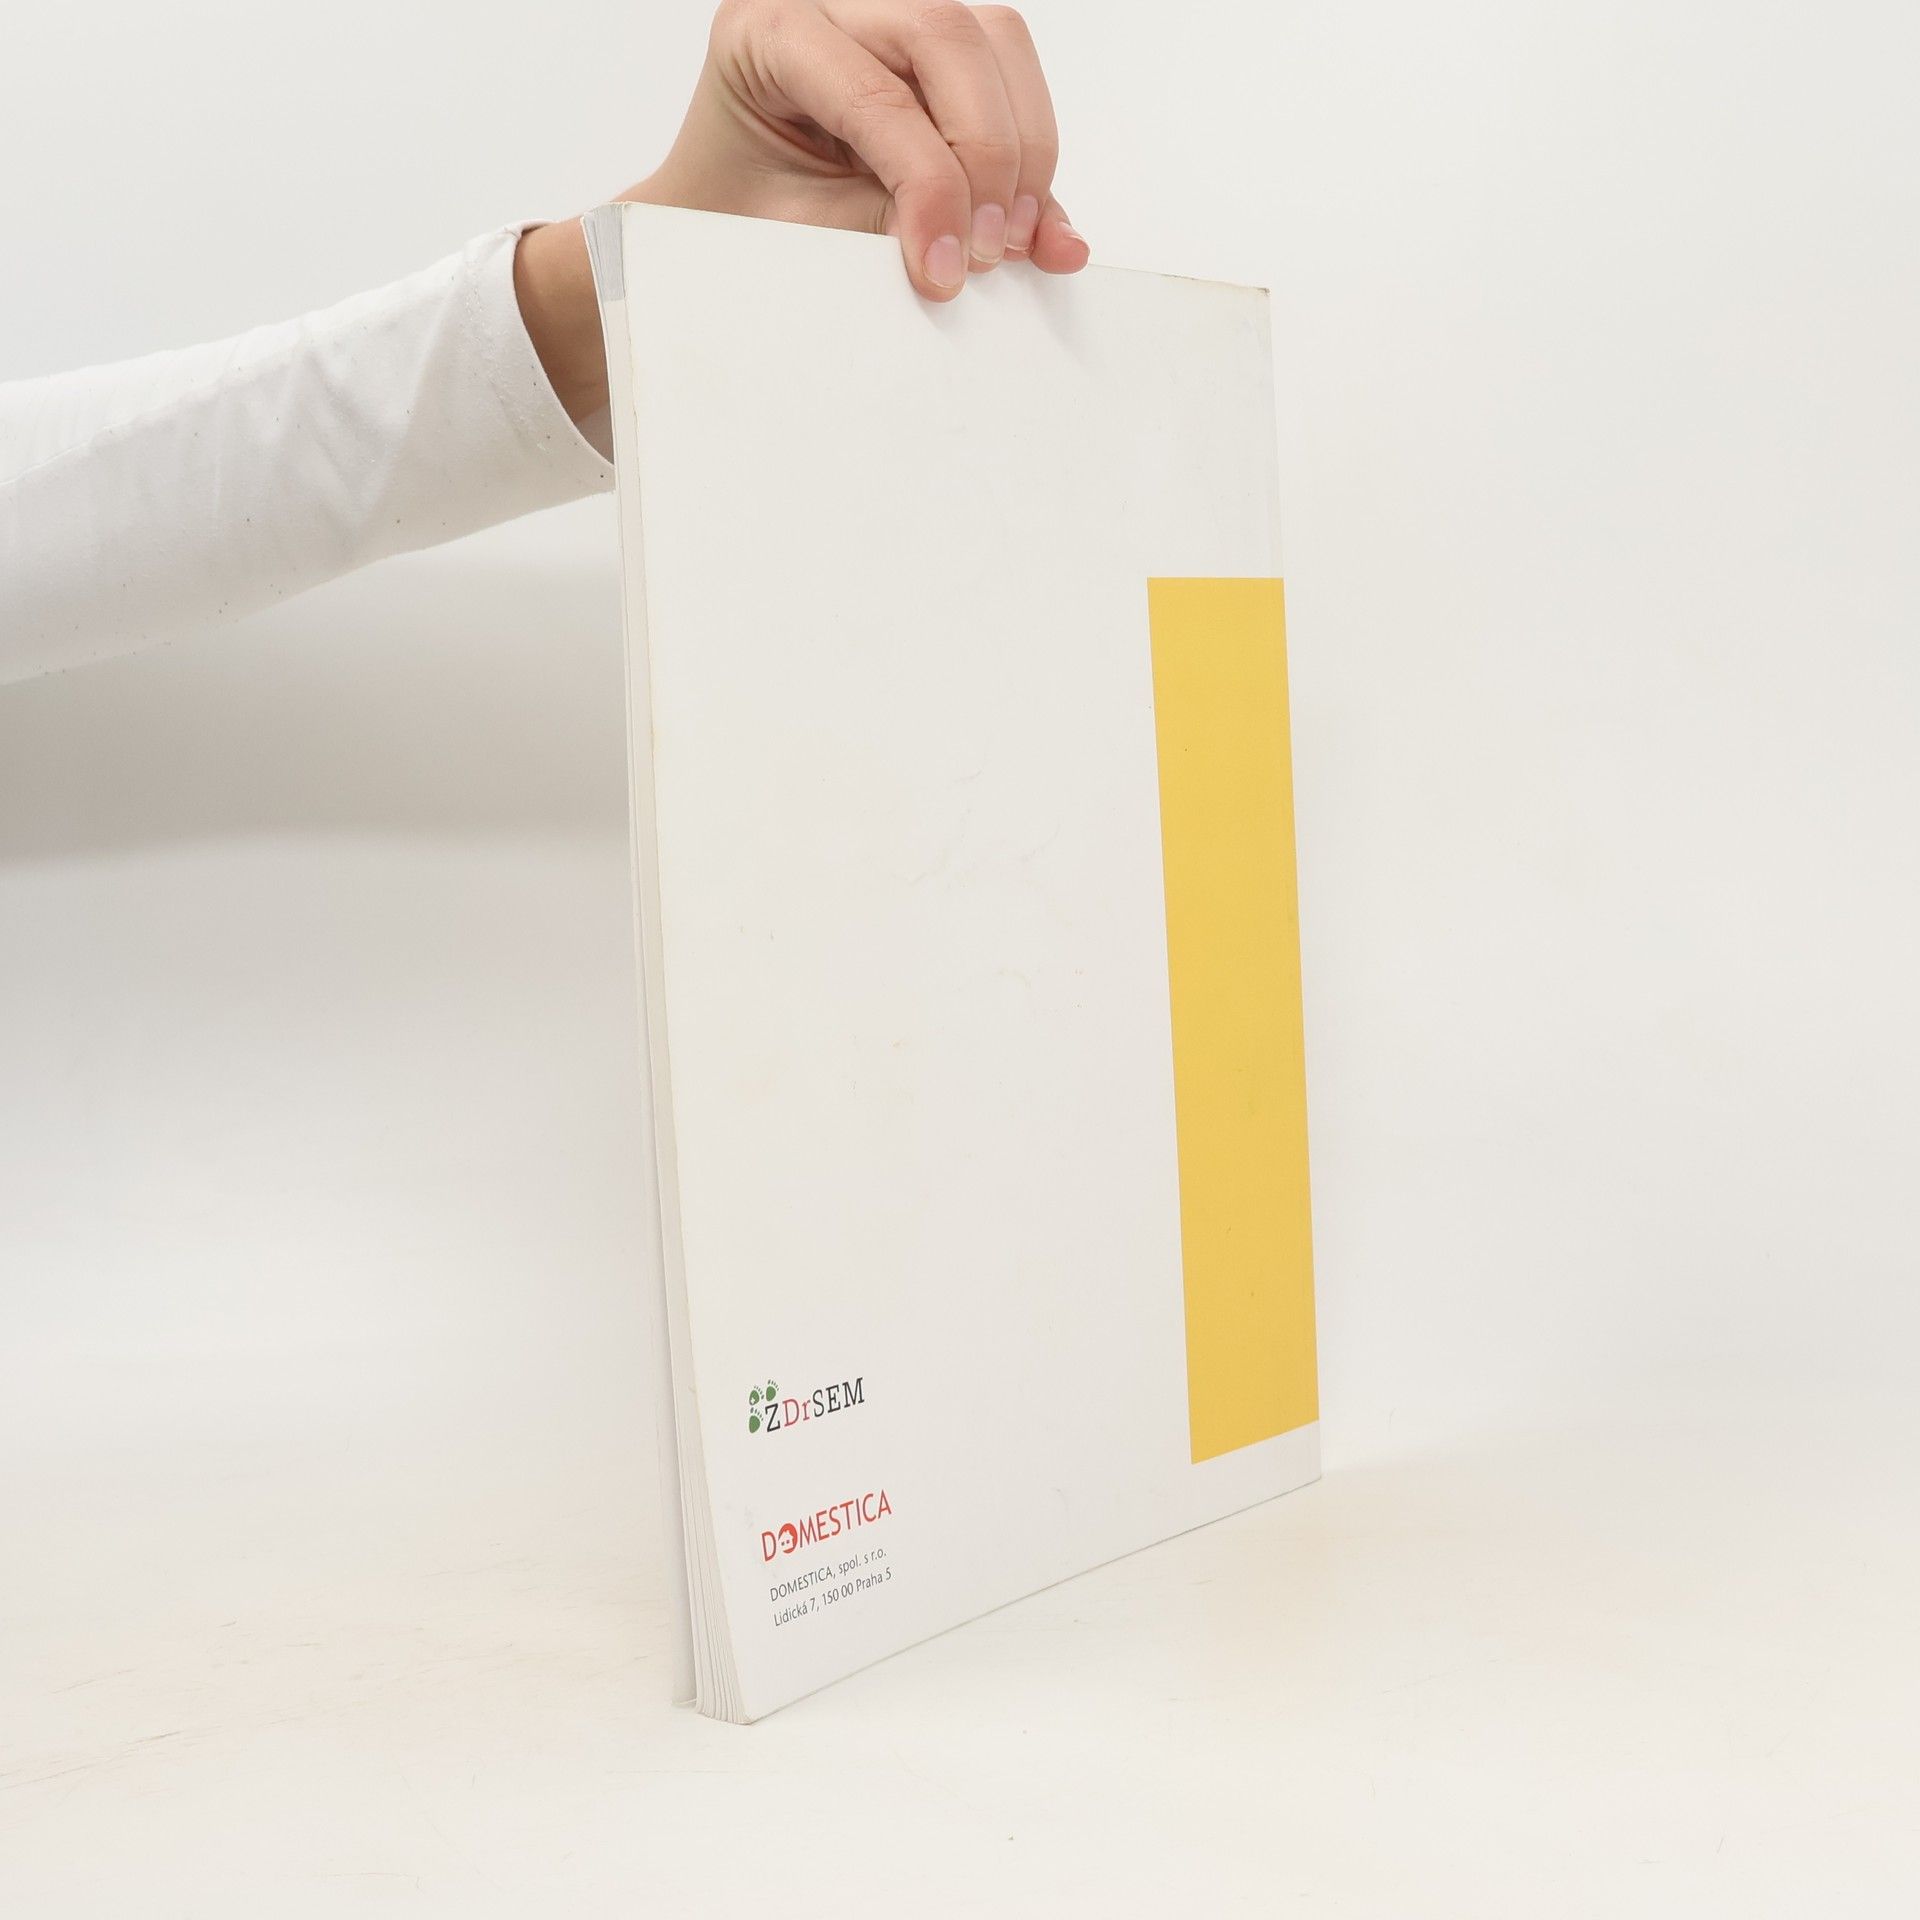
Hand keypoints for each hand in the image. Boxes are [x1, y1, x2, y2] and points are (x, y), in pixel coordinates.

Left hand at [514, 0, 1087, 421]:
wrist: (724, 211)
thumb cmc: (740, 215)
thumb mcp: (795, 230)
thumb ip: (879, 227)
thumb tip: (980, 252)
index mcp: (768, 33)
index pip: (876, 92)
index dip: (930, 186)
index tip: (947, 269)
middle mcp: (834, 1)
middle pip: (950, 38)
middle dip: (988, 157)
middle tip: (985, 254)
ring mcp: (891, 16)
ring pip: (998, 44)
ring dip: (1023, 151)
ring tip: (1005, 245)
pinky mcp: (936, 56)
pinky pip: (1012, 80)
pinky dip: (1035, 161)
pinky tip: (1040, 230)